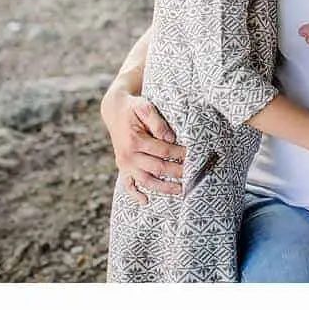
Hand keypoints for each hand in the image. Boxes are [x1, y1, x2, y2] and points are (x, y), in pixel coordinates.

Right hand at [100, 85, 185, 204]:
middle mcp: (128, 155)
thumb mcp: (145, 107)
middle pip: (157, 168)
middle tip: (194, 174)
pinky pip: (128, 185)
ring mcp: (124, 164)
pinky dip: (135, 194)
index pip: (164, 151)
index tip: (194, 155)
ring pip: (145, 180)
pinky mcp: (122, 167)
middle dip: (177, 172)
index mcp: (135, 140)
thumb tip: (171, 139)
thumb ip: (158, 123)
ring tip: (180, 190)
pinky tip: (146, 201)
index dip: (180, 154)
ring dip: (163, 187)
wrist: (114, 111)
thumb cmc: (134, 108)